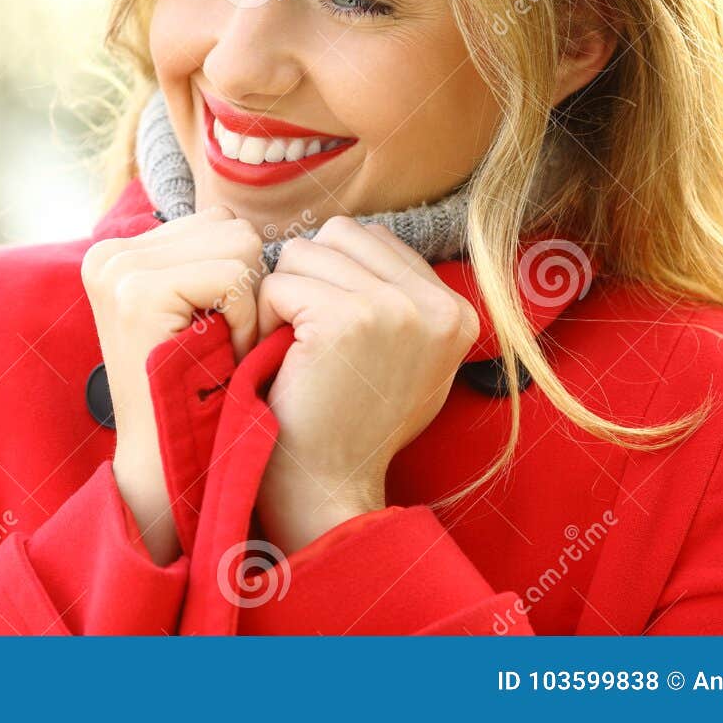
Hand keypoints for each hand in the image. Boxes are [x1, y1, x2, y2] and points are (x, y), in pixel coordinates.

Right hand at [81, 204, 264, 563]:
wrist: (167, 464)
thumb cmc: (197, 391)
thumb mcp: (197, 311)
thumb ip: (207, 258)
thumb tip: (252, 223)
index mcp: (118, 252)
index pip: (216, 223)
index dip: (238, 280)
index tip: (215, 332)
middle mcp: (109, 253)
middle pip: (230, 226)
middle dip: (247, 287)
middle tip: (221, 344)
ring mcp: (118, 270)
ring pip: (238, 243)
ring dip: (248, 303)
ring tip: (218, 349)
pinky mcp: (137, 292)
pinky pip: (234, 275)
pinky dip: (244, 320)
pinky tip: (219, 356)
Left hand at [252, 218, 479, 554]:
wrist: (328, 488)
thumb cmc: (352, 424)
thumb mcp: (406, 358)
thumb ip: (400, 299)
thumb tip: (359, 236)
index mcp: (457, 310)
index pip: (373, 238)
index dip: (335, 277)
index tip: (336, 336)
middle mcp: (437, 305)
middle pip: (338, 234)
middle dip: (309, 277)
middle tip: (308, 339)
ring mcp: (395, 309)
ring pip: (304, 252)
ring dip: (285, 296)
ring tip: (298, 350)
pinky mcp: (346, 318)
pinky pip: (277, 283)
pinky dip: (265, 319)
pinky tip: (283, 360)